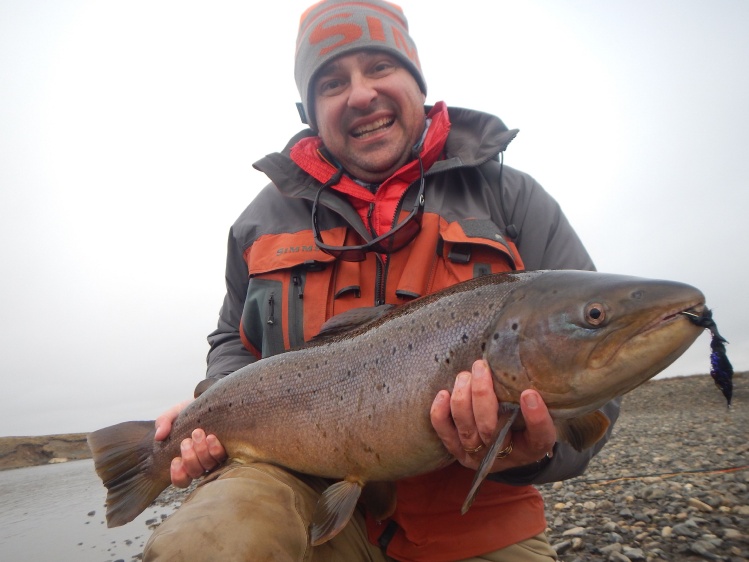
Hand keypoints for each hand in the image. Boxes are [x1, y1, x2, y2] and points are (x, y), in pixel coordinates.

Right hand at [154, 400, 227, 487]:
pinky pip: (223, 456)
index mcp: (186, 459)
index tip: (175, 460)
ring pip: (209, 466)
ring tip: (198, 433)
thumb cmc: (191, 411)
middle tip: (187, 441)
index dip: (178, 475)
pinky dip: (215, 449)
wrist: (211, 400)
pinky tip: (211, 437)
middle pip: (195, 472)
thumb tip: (159, 436)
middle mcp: (202, 462)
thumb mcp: (174, 414)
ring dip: (202, 452)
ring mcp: (216, 456)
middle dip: (190, 458)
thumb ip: (163, 422)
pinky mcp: (229, 448)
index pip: (181, 480)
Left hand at [430, 360, 555, 471]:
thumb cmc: (523, 424)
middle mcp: (504, 456)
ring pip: (466, 428)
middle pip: (490, 429)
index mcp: (532, 447)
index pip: (539, 437)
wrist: (505, 448)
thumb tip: (526, 375)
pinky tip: (444, 393)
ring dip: (462, 398)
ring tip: (465, 375)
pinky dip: (440, 413)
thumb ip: (534, 399)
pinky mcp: (457, 451)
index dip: (536, 418)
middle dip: (482, 395)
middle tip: (481, 367)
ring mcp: (477, 455)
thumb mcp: (536, 414)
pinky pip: (444, 433)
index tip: (530, 393)